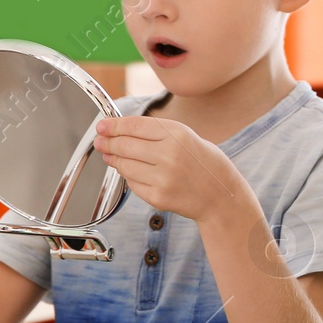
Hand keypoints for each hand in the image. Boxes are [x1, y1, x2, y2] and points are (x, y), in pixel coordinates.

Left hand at [92, 115, 258, 224]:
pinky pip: (132, 184)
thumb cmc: (206, 164)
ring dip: (114, 160)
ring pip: (124, 165)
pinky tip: (130, 172)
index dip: (113, 125)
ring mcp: (163, 177)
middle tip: (100, 142)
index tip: (102, 126)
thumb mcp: (188, 137)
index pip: (134, 126)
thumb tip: (120, 131)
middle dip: (108, 142)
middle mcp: (169, 154)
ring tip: (111, 156)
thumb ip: (157, 133)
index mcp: (178, 134)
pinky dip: (128, 177)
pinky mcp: (158, 196)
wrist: (222, 197)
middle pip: (125, 145)